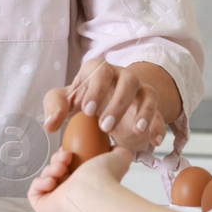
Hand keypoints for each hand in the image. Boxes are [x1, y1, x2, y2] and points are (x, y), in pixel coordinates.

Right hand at [28, 146, 133, 211]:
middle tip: (65, 159)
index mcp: (84, 184)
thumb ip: (119, 152)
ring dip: (50, 169)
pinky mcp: (43, 208)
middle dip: (57, 160)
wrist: (93, 195)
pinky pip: (34, 192)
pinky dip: (41, 182)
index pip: (68, 168)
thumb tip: (119, 148)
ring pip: (45, 178)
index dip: (64, 156)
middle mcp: (70, 194)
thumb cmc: (104, 178)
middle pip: (55, 170)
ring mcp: (56, 203)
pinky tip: (52, 181)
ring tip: (61, 169)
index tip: (68, 151)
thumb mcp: (117, 158)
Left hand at [41, 60, 164, 155]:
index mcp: (99, 71)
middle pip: (128, 80)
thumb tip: (50, 124)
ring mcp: (140, 92)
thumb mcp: (65, 103)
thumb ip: (54, 107)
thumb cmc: (84, 102)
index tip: (87, 110)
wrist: (107, 111)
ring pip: (148, 93)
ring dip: (143, 112)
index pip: (100, 70)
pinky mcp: (152, 109)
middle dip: (118, 103)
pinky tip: (154, 141)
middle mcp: (122, 77)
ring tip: (136, 131)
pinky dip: (159, 126)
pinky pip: (161, 114)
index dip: (95, 88)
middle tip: (105, 127)